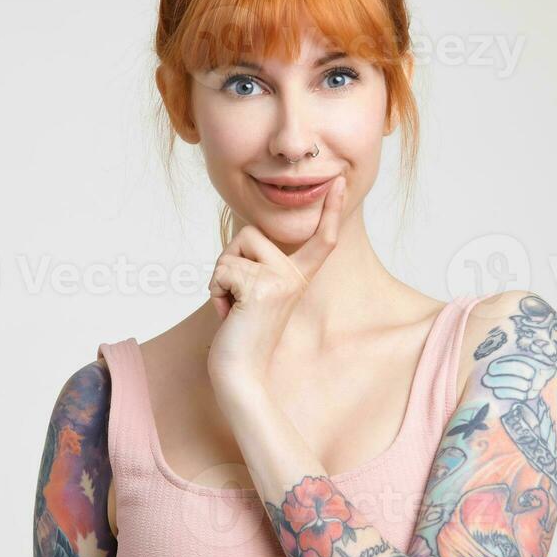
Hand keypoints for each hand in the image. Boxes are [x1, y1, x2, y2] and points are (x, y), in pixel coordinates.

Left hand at [205, 176, 347, 392]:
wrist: (240, 374)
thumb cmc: (240, 336)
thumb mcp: (253, 294)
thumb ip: (256, 267)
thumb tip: (244, 238)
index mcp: (297, 277)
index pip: (319, 238)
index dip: (332, 210)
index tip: (341, 182)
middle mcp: (295, 276)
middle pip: (248, 234)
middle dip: (228, 262)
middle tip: (235, 299)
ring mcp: (281, 281)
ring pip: (232, 251)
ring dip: (219, 279)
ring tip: (232, 308)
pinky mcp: (261, 288)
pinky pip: (222, 270)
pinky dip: (214, 292)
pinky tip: (228, 315)